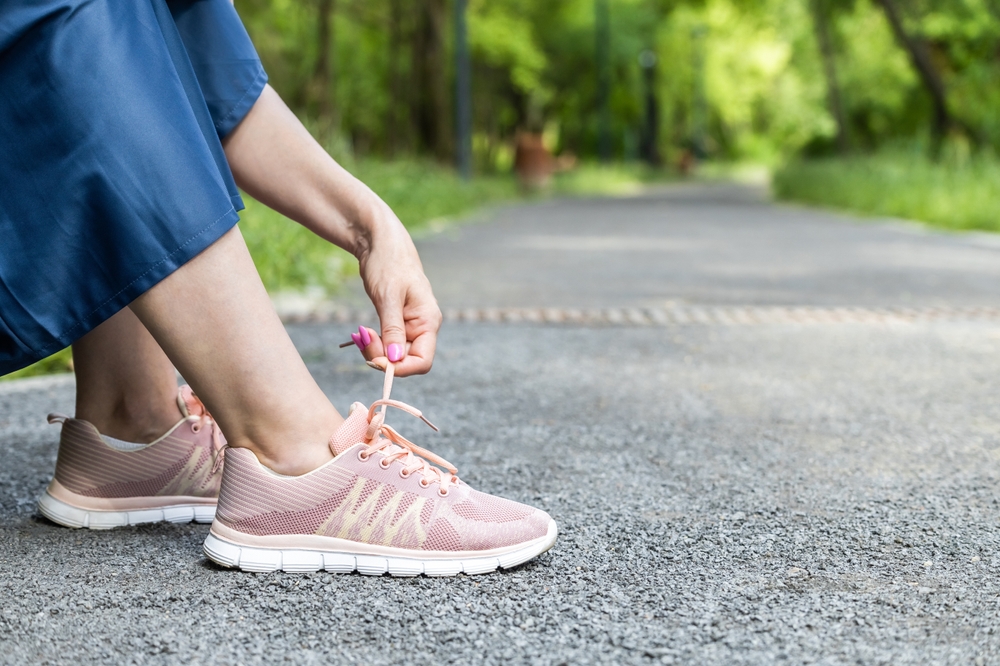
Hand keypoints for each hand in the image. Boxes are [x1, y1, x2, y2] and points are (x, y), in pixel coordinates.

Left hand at [354, 219, 440, 376]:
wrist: (380, 242)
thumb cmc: (388, 263)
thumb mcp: (388, 296)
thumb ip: (392, 329)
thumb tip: (394, 359)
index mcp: (428, 321)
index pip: (422, 361)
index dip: (400, 368)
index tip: (374, 360)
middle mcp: (422, 327)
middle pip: (406, 361)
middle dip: (382, 357)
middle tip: (361, 340)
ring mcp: (410, 326)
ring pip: (394, 354)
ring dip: (375, 351)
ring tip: (359, 334)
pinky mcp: (397, 323)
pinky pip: (386, 343)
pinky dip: (373, 342)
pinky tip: (361, 333)